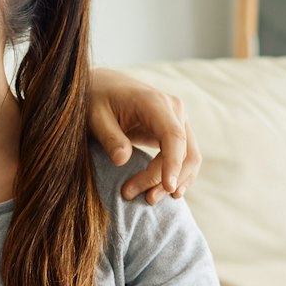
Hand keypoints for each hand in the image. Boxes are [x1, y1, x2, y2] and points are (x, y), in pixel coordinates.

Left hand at [85, 68, 202, 203]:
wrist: (103, 86)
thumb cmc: (96, 100)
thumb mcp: (95, 117)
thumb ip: (109, 138)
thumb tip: (121, 160)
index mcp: (154, 102)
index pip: (173, 135)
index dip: (173, 163)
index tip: (168, 188)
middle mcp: (173, 109)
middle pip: (185, 151)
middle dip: (167, 178)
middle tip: (142, 198)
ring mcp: (178, 119)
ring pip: (190, 157)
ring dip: (175, 181)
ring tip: (149, 199)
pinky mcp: (176, 130)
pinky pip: (186, 156)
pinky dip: (178, 175)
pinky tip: (165, 190)